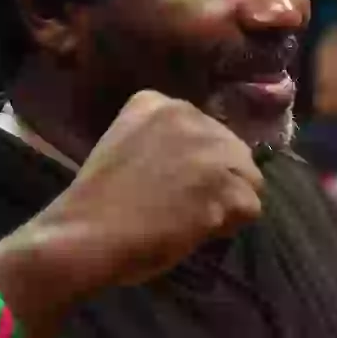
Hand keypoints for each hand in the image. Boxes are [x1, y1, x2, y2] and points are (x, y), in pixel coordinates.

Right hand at [3, 90, 264, 306]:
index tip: (168, 182)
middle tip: (185, 205)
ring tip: (192, 219)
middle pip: (234, 151)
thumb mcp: (125, 145)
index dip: (196, 162)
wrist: (86, 233)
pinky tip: (197, 230)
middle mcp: (192, 117)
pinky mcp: (227, 185)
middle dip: (219, 178)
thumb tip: (199, 164)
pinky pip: (250, 208)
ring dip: (228, 201)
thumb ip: (163, 142)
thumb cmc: (95, 201)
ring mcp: (213, 150)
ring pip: (248, 178)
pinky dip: (230, 225)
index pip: (206, 131)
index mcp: (160, 104)